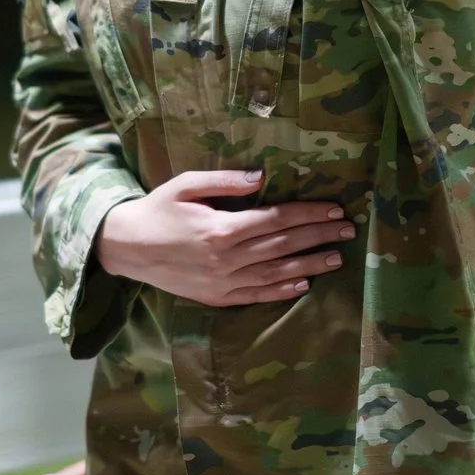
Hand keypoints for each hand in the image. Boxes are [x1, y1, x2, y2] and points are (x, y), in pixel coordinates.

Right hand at [94, 170, 354, 305]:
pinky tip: (303, 283)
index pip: (277, 219)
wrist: (125, 247)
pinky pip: (256, 295)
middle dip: (319, 236)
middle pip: (283, 246)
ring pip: (276, 272)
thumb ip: (224, 181)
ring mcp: (223, 282)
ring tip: (337, 257)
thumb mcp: (185, 185)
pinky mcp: (216, 297)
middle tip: (349, 229)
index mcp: (221, 228)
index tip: (335, 208)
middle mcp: (227, 258)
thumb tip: (261, 177)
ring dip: (310, 264)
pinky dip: (282, 290)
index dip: (309, 213)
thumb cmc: (156, 210)